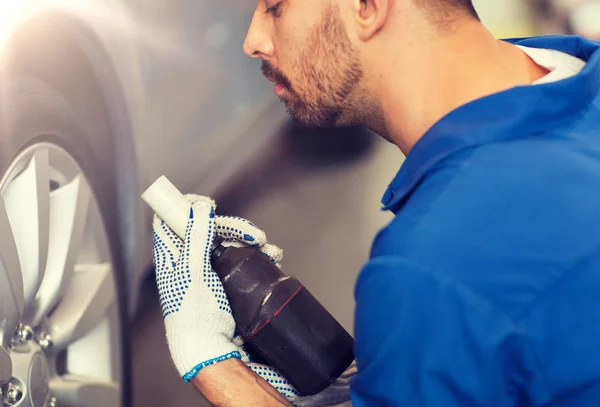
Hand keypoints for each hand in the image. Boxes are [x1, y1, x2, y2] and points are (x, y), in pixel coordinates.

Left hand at [151, 194, 285, 381]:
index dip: (187, 206)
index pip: (170, 219)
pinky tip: (271, 257)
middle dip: (233, 227)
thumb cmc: (195, 316)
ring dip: (249, 240)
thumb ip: (196, 238)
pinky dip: (256, 254)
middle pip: (208, 227)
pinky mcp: (225, 279)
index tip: (208, 204)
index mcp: (172, 255)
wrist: (212, 348)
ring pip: (227, 241)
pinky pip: (240, 257)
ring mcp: (208, 269)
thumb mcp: (194, 273)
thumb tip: (200, 206)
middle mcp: (188, 259)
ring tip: (268, 249)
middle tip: (253, 234)